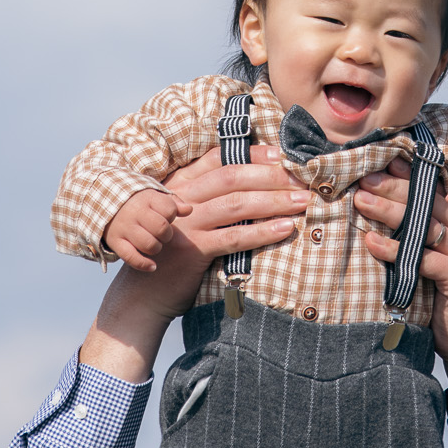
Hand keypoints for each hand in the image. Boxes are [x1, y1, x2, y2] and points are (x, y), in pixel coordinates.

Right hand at [82, 147, 309, 381]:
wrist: (144, 293)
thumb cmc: (173, 251)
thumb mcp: (185, 216)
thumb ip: (209, 197)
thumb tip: (257, 184)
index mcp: (181, 184)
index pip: (219, 158)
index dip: (252, 153)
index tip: (282, 154)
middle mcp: (182, 199)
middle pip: (232, 177)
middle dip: (271, 176)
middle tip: (303, 179)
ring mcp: (186, 224)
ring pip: (236, 204)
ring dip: (273, 201)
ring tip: (302, 201)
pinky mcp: (193, 250)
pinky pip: (233, 237)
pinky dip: (262, 231)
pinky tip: (284, 229)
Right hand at [105, 185, 193, 273]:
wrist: (105, 203)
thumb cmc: (139, 203)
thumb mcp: (155, 197)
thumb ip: (174, 203)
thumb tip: (189, 210)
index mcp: (147, 199)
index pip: (169, 209)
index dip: (172, 216)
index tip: (167, 217)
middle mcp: (135, 213)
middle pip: (161, 228)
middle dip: (167, 235)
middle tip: (163, 234)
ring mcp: (124, 228)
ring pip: (148, 244)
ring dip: (156, 248)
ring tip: (155, 244)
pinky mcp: (115, 242)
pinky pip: (131, 257)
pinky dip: (144, 264)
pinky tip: (153, 266)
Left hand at [354, 166, 447, 403]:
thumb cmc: (442, 296)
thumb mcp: (430, 259)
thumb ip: (415, 234)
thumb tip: (377, 204)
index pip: (430, 191)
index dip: (405, 175)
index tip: (378, 162)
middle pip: (426, 202)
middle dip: (392, 188)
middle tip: (363, 179)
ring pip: (424, 225)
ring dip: (389, 211)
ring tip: (360, 201)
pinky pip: (423, 258)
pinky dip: (394, 249)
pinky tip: (371, 242)